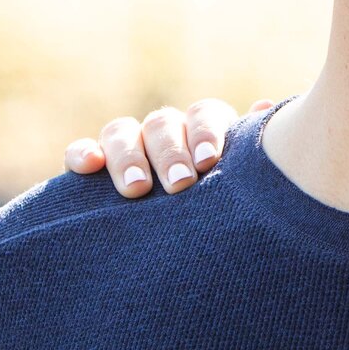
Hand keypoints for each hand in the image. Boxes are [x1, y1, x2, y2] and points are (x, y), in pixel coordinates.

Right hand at [65, 98, 267, 195]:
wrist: (191, 244)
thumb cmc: (226, 209)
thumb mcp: (241, 184)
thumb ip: (249, 151)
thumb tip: (266, 105)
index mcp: (204, 130)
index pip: (204, 114)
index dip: (204, 133)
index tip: (209, 161)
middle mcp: (167, 132)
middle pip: (162, 123)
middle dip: (169, 153)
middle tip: (180, 185)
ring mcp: (129, 146)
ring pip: (121, 132)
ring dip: (127, 156)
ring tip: (136, 188)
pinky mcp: (94, 166)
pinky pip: (82, 151)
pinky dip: (83, 154)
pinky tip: (88, 168)